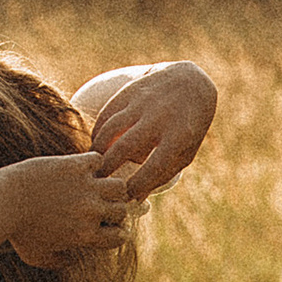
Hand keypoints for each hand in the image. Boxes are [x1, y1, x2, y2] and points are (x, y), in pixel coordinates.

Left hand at [2, 150, 136, 269]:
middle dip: (114, 209)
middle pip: (122, 210)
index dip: (116, 232)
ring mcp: (85, 187)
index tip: (105, 226)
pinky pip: (98, 159)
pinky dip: (93, 162)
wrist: (2, 203)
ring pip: (118, 185)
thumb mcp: (35, 256)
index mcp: (86, 235)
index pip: (120, 237)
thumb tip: (70, 260)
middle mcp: (91, 212)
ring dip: (109, 186)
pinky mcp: (74, 166)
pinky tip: (80, 168)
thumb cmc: (16, 233)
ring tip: (96, 185)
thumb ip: (56, 262)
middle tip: (100, 203)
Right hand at [87, 61, 217, 202]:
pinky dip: (97, 133)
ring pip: (110, 129)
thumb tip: (134, 199)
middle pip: (125, 147)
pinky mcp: (129, 92)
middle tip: (98, 184)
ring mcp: (142, 103)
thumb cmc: (187, 128)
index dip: (136, 186)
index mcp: (179, 136)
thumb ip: (161, 175)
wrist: (189, 83)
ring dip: (97, 151)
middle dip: (108, 169)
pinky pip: (106, 115)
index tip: (125, 197)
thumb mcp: (184, 153)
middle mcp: (159, 118)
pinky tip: (95, 147)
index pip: (153, 168)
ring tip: (92, 166)